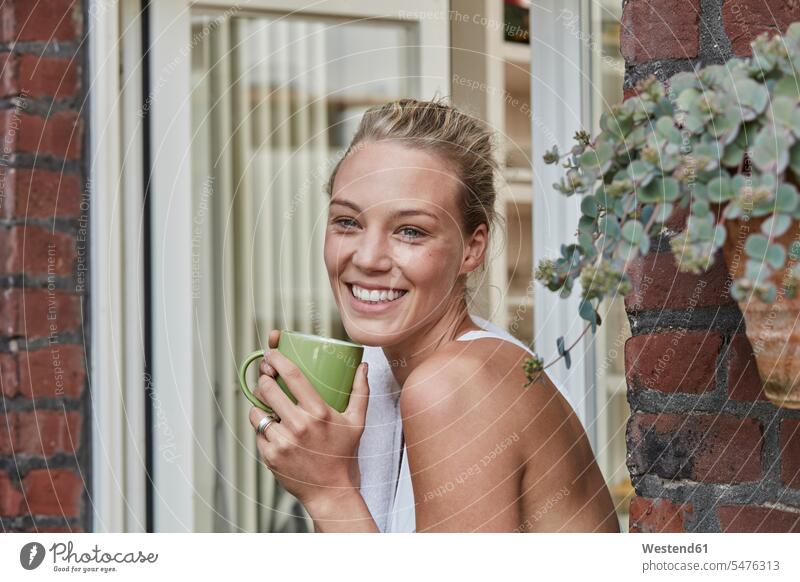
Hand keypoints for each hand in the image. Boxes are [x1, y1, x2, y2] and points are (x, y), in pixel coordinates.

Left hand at [249, 329, 369, 506]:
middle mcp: (299, 425)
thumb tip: (363, 366)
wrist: (331, 492)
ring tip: (270, 406)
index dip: (277, 359)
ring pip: (257, 411)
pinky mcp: (270, 456)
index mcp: (319, 412)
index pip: (291, 375)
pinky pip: (257, 432)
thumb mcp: (357, 422)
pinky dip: (262, 427)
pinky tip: (273, 427)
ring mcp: (282, 441)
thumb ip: (360, 391)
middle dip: (263, 379)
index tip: (271, 353)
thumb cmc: (344, 455)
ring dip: (260, 405)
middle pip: (267, 389)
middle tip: (267, 378)